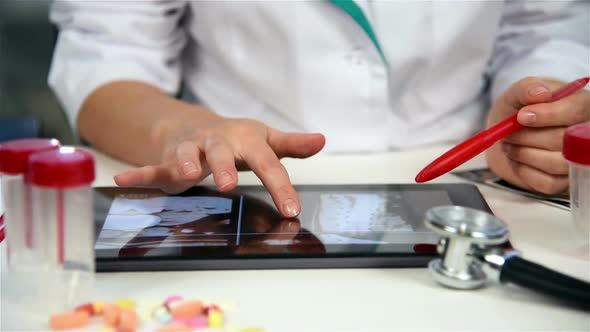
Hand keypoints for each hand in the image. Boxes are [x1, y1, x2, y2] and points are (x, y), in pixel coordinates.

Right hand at [114, 117, 324, 217]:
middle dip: (224, 166)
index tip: (291, 210)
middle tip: (229, 184)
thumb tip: (321, 140)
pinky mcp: (169, 159)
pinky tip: (122, 180)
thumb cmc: (237, 139)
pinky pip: (154, 166)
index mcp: (246, 140)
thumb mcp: (265, 140)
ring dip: (184, 161)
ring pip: (186, 154)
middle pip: (222, 152)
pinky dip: (139, 173)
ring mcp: (192, 149)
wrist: (197, 125)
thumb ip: (291, 145)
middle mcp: (218, 142)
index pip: (268, 164)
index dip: (280, 186)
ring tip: (184, 172)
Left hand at [485, 77, 589, 193]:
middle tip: (508, 133)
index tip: (522, 116)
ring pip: (556, 163)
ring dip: (524, 154)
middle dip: (528, 137)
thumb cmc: (518, 110)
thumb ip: (527, 88)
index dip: (549, 114)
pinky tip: (517, 160)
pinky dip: (524, 171)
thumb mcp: (517, 94)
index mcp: (581, 105)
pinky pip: (546, 182)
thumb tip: (540, 93)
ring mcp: (578, 160)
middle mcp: (585, 134)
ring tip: (510, 145)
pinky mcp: (563, 182)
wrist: (506, 134)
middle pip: (564, 139)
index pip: (576, 109)